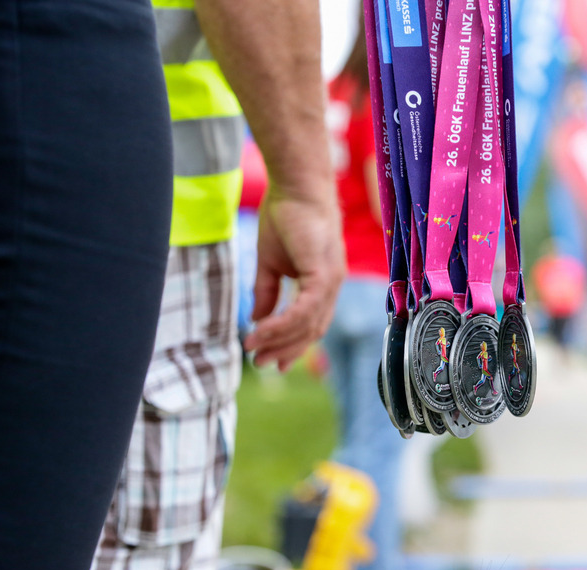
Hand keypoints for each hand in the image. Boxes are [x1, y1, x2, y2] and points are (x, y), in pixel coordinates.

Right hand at [244, 186, 344, 370]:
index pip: (312, 324)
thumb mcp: (271, 263)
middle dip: (287, 350)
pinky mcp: (323, 274)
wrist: (296, 187)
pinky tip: (261, 330)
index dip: (293, 344)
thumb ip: (267, 292)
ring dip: (279, 339)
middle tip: (262, 364)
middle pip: (313, 331)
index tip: (272, 360)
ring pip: (308, 324)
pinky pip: (304, 309)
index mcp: (324, 284)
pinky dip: (283, 323)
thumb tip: (258, 319)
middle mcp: (332, 286)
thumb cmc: (286, 217)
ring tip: (254, 349)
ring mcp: (331, 281)